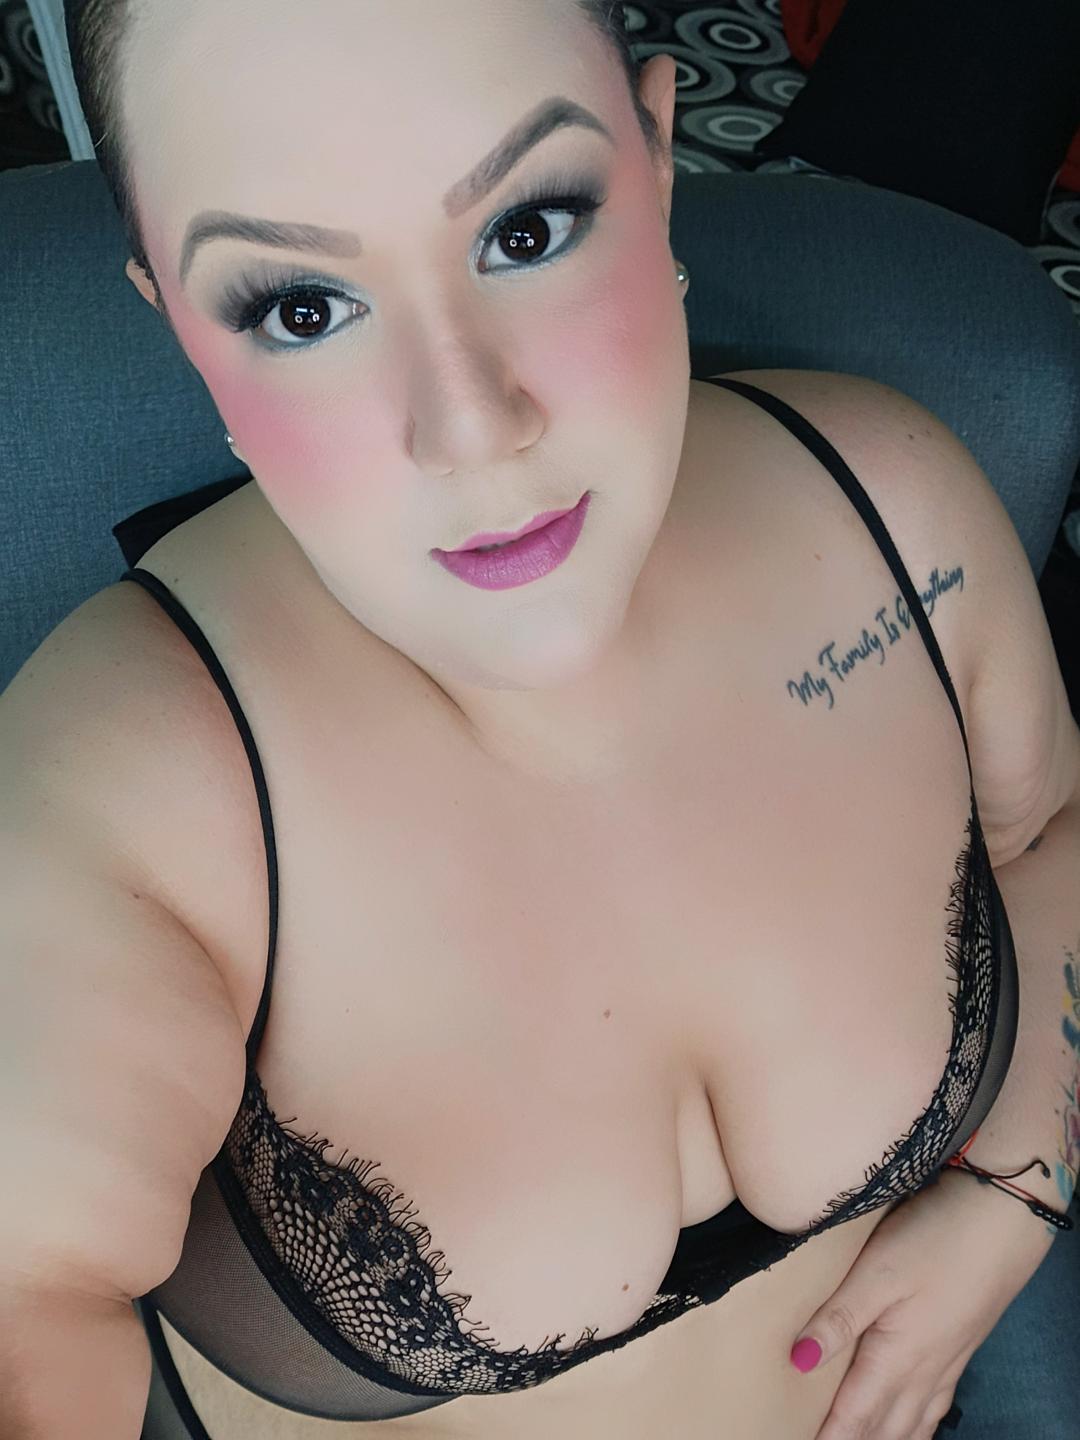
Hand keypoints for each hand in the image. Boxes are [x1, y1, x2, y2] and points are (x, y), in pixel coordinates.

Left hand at [788, 1167, 1056, 1438]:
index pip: (855, 1414)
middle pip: (885, 1428)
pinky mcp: (962, 1345)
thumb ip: (839, 1318)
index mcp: (898, 1357)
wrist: (1003, 1222)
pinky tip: (914, 1421)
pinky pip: (936, 1405)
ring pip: (914, 1422)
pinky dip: (918, 1425)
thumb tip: (798, 1362)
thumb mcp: (878, 1273)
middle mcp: (925, 1371)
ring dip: (888, 1439)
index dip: (829, 1436)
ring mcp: (948, 1360)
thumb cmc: (937, 1240)